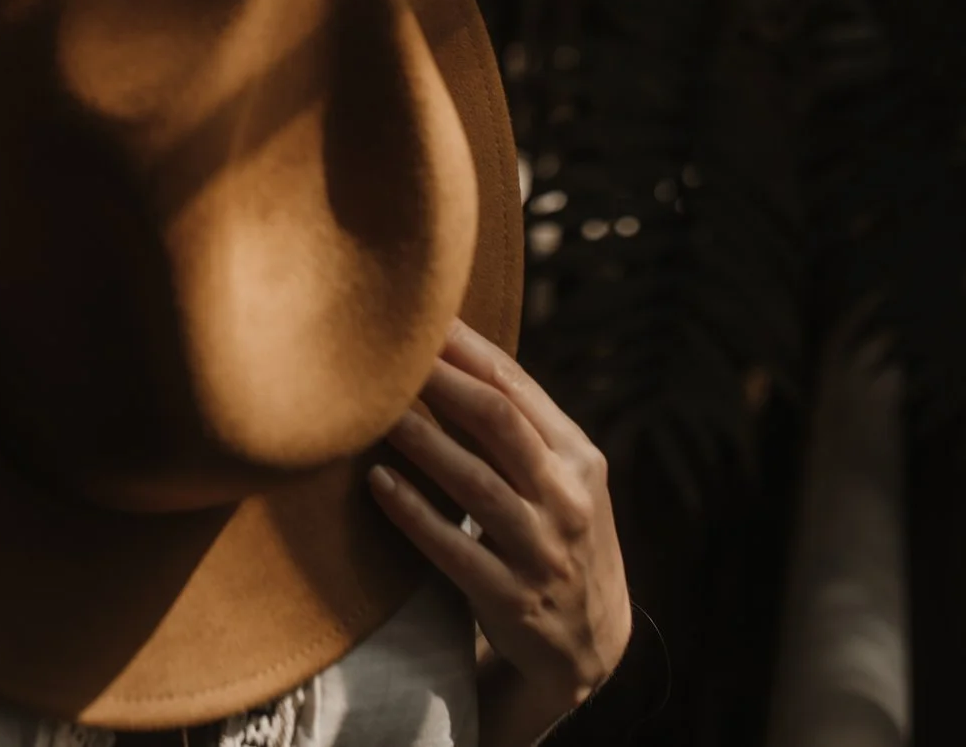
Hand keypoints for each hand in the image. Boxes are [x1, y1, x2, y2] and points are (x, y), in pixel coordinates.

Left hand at [369, 322, 630, 722]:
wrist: (590, 646)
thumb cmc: (559, 539)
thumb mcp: (563, 482)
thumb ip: (520, 428)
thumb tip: (448, 352)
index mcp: (580, 459)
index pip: (517, 388)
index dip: (465, 349)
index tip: (420, 318)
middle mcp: (568, 500)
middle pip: (499, 423)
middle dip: (441, 382)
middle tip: (388, 355)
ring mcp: (543, 552)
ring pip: (476, 484)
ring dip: (422, 442)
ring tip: (374, 412)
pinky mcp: (511, 599)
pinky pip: (454, 549)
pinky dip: (414, 513)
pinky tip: (378, 483)